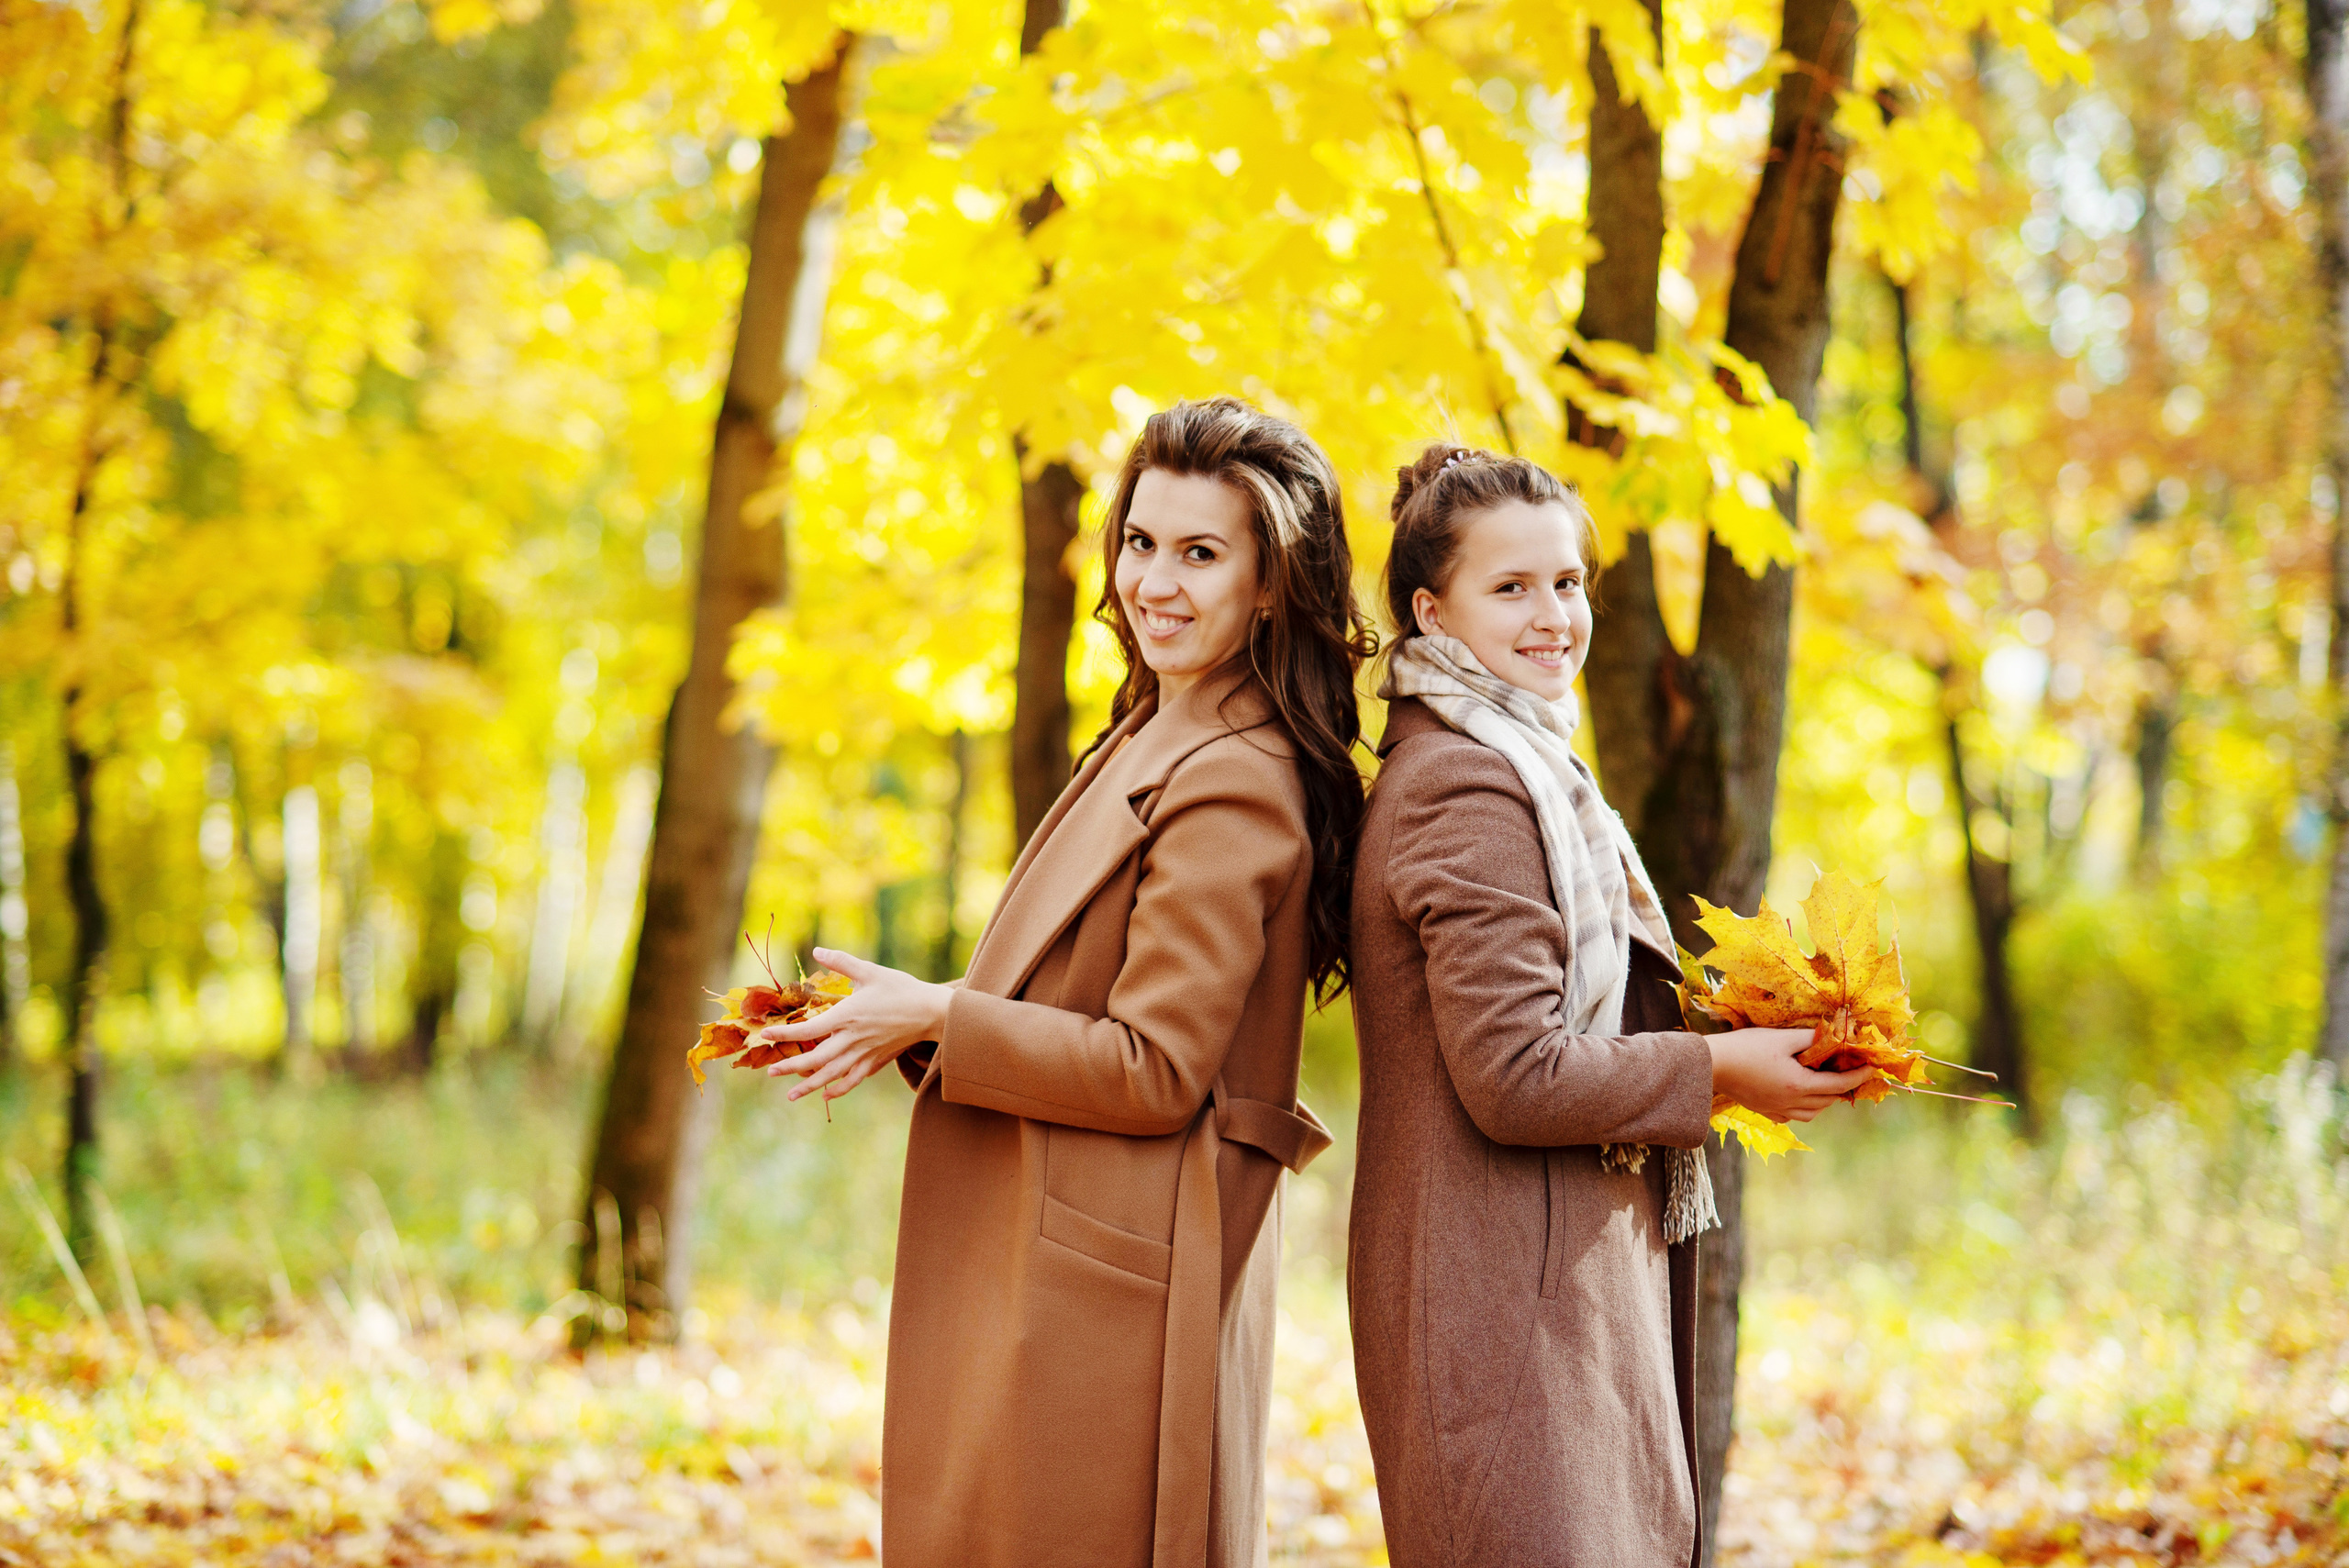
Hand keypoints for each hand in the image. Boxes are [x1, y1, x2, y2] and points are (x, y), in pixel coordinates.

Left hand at [755, 948, 954, 1104]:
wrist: (931, 1012)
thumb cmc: (901, 989)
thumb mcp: (870, 971)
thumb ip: (842, 961)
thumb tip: (817, 950)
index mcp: (848, 1015)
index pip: (810, 1029)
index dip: (786, 1034)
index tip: (766, 1035)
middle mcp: (853, 1038)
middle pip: (816, 1058)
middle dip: (791, 1066)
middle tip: (771, 1072)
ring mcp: (865, 1052)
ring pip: (833, 1074)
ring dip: (810, 1085)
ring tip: (790, 1095)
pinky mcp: (876, 1060)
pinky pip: (854, 1079)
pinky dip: (839, 1089)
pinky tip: (826, 1095)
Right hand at [1707, 1027, 1879, 1122]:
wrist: (1709, 1066)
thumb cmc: (1745, 1047)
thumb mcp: (1781, 1037)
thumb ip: (1810, 1038)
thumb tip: (1833, 1036)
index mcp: (1799, 1085)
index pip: (1840, 1084)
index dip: (1859, 1075)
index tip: (1872, 1067)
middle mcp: (1791, 1103)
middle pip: (1829, 1100)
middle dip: (1843, 1086)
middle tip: (1848, 1069)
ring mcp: (1777, 1109)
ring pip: (1813, 1113)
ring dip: (1824, 1100)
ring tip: (1824, 1082)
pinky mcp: (1764, 1110)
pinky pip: (1793, 1116)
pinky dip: (1804, 1107)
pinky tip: (1798, 1094)